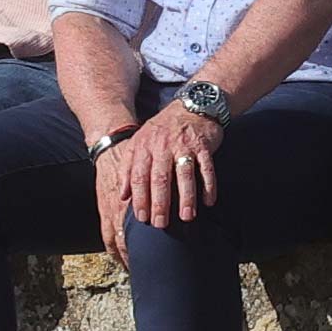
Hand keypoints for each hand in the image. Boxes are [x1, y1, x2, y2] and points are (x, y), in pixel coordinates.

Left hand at [94, 106, 220, 257]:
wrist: (192, 106)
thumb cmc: (164, 130)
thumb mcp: (141, 143)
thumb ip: (129, 167)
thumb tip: (122, 195)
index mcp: (144, 146)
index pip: (139, 175)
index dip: (140, 198)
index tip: (141, 218)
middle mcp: (163, 145)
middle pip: (160, 178)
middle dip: (160, 203)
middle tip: (161, 224)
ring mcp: (184, 145)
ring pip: (184, 175)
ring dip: (186, 198)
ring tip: (186, 217)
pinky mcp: (203, 145)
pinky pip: (207, 168)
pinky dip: (209, 186)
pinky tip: (208, 202)